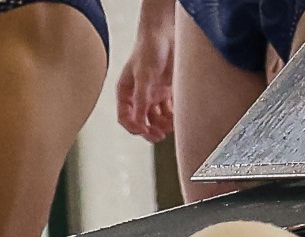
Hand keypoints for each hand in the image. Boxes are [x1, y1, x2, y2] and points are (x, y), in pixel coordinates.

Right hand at [115, 19, 174, 141]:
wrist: (166, 32)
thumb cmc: (149, 48)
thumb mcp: (143, 74)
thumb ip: (141, 98)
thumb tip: (139, 120)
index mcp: (126, 93)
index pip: (125, 117)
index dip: (133, 127)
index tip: (144, 131)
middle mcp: (139, 96)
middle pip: (142, 121)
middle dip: (150, 130)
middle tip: (159, 136)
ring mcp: (153, 93)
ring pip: (156, 117)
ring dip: (163, 124)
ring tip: (172, 127)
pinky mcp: (167, 90)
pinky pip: (170, 109)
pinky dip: (174, 115)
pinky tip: (179, 117)